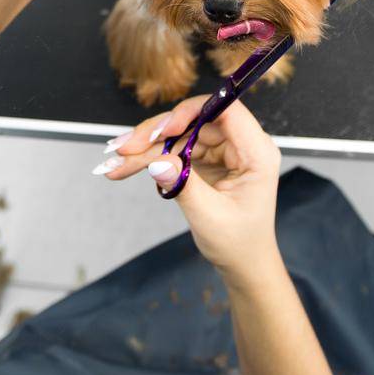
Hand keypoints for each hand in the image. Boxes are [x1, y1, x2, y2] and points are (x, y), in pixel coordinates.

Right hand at [96, 96, 281, 281]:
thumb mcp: (209, 216)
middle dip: (156, 134)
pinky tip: (127, 165)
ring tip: (117, 160)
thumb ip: (183, 186)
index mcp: (257, 153)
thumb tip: (156, 161)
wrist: (242, 263)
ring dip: (147, 146)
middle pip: (195, 121)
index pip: (226, 111)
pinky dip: (151, 157)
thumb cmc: (237, 242)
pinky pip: (176, 148)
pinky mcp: (208, 159)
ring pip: (180, 134)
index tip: (163, 130)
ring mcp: (223, 151)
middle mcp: (242, 145)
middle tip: (124, 149)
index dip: (192, 111)